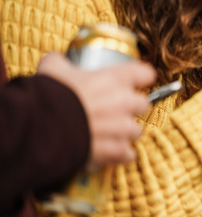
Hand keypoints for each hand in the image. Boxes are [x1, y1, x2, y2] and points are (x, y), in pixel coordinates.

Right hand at [37, 52, 155, 165]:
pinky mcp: (116, 150)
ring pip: (136, 130)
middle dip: (130, 107)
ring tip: (107, 133)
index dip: (140, 78)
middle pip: (143, 104)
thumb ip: (62, 64)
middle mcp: (125, 102)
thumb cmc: (49, 95)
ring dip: (124, 132)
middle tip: (112, 109)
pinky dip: (120, 154)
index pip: (146, 73)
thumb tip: (57, 62)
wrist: (41, 126)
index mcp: (115, 79)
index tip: (133, 81)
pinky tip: (108, 151)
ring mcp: (123, 127)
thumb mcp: (53, 69)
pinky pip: (127, 153)